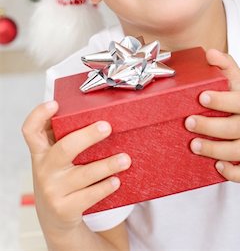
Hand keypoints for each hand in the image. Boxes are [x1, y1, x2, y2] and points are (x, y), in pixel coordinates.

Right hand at [22, 101, 130, 233]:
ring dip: (107, 165)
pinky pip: (89, 196)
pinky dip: (105, 187)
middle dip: (87, 136)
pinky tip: (116, 180)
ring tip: (125, 159)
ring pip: (83, 174)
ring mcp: (53, 190)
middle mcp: (44, 169)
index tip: (54, 103)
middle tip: (107, 127)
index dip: (38, 115)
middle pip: (64, 148)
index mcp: (41, 152)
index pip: (31, 130)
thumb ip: (65, 138)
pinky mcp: (64, 209)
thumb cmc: (62, 178)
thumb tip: (97, 112)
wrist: (55, 218)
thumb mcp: (56, 159)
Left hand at [185, 49, 239, 182]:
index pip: (239, 101)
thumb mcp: (237, 82)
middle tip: (188, 122)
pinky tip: (217, 167)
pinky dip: (233, 173)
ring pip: (238, 151)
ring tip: (193, 145)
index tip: (201, 97)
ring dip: (214, 150)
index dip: (221, 100)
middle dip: (210, 127)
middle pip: (235, 128)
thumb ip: (225, 66)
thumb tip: (210, 52)